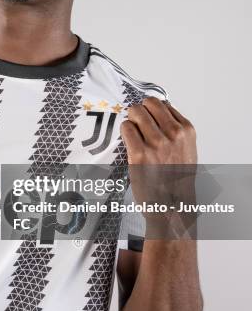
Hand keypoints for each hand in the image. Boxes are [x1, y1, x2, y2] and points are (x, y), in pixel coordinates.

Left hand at [120, 97, 197, 236]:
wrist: (172, 206)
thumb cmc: (177, 180)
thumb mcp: (186, 150)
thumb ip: (175, 131)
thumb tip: (157, 115)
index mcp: (186, 131)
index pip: (163, 104)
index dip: (153, 112)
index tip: (148, 120)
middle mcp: (173, 134)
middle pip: (149, 103)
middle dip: (140, 112)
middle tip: (137, 125)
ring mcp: (156, 143)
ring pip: (136, 112)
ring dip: (131, 121)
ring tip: (133, 134)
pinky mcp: (139, 153)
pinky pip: (126, 128)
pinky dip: (124, 132)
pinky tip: (128, 142)